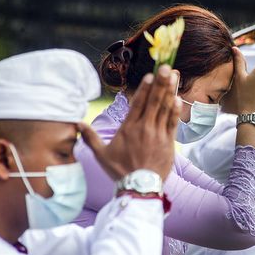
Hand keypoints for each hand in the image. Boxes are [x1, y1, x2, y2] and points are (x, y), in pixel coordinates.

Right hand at [79, 66, 180, 180]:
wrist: (138, 187)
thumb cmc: (120, 171)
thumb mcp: (101, 155)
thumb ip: (90, 137)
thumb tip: (76, 123)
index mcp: (128, 129)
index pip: (137, 104)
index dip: (144, 88)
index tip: (150, 75)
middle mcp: (144, 128)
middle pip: (153, 101)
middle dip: (160, 83)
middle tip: (166, 67)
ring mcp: (157, 134)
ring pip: (164, 109)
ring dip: (170, 91)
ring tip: (175, 76)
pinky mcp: (168, 143)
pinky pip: (172, 123)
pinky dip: (175, 111)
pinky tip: (178, 98)